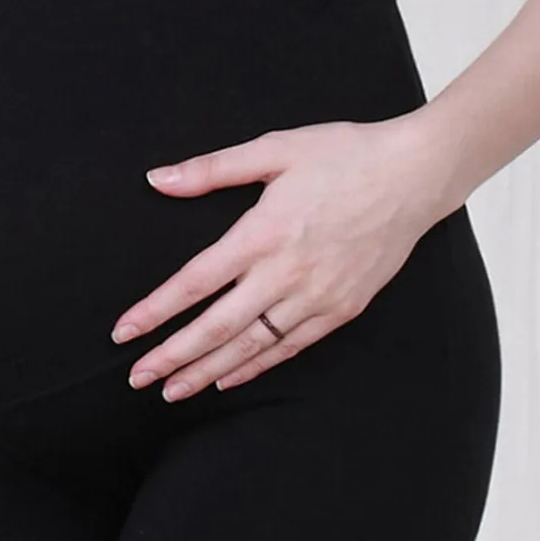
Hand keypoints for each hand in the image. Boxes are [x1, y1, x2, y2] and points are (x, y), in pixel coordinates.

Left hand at [111, 116, 450, 399]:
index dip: (155, 311)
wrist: (416, 174)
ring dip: (207, 371)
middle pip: (217, 326)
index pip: (195, 282)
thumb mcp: (274, 148)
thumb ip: (211, 169)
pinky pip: (289, 347)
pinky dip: (256, 367)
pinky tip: (227, 380)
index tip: (123, 333)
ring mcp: (316, 296)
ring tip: (172, 392)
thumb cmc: (344, 154)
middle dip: (172, 356)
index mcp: (263, 231)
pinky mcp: (341, 309)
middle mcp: (286, 272)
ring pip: (251, 345)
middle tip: (137, 378)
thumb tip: (156, 180)